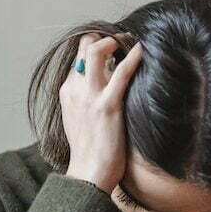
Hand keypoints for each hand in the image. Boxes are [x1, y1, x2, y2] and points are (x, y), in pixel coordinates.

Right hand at [60, 32, 142, 193]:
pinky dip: (133, 57)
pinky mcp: (107, 106)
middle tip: (122, 38)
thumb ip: (87, 100)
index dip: (96, 46)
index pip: (78, 56)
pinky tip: (143, 49)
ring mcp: (89, 96)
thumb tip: (106, 85)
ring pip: (97, 51)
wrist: (89, 174)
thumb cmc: (90, 151)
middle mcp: (75, 89)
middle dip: (103, 36)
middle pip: (84, 46)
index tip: (113, 45)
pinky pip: (121, 73)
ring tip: (130, 40)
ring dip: (115, 40)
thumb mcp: (81, 119)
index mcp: (67, 92)